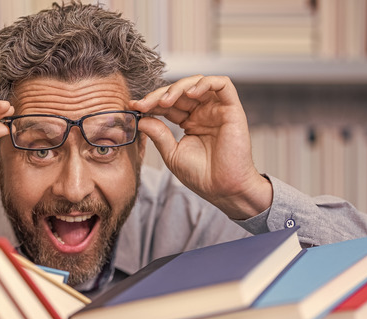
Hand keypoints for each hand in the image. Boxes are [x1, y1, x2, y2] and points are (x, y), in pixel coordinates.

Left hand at [130, 75, 271, 219]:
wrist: (222, 189)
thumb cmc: (201, 176)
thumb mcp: (172, 153)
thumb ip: (158, 134)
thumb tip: (141, 119)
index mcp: (189, 122)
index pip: (169, 104)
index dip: (151, 102)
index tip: (134, 107)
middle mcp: (203, 113)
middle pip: (180, 91)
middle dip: (160, 94)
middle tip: (144, 104)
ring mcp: (217, 110)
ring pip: (198, 82)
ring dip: (179, 87)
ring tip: (165, 101)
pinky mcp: (232, 109)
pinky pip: (223, 84)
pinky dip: (205, 83)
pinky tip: (190, 93)